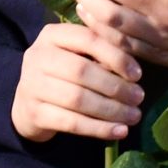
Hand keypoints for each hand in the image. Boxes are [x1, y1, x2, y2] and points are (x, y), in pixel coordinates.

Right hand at [11, 21, 145, 142]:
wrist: (28, 104)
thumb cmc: (62, 74)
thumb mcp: (76, 55)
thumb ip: (100, 53)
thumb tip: (132, 70)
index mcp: (51, 35)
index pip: (87, 39)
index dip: (115, 56)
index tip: (137, 74)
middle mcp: (37, 56)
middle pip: (81, 70)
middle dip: (115, 86)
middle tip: (139, 98)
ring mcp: (31, 85)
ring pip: (77, 99)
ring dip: (111, 110)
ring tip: (134, 116)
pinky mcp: (33, 113)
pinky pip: (71, 123)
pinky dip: (99, 129)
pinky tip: (119, 132)